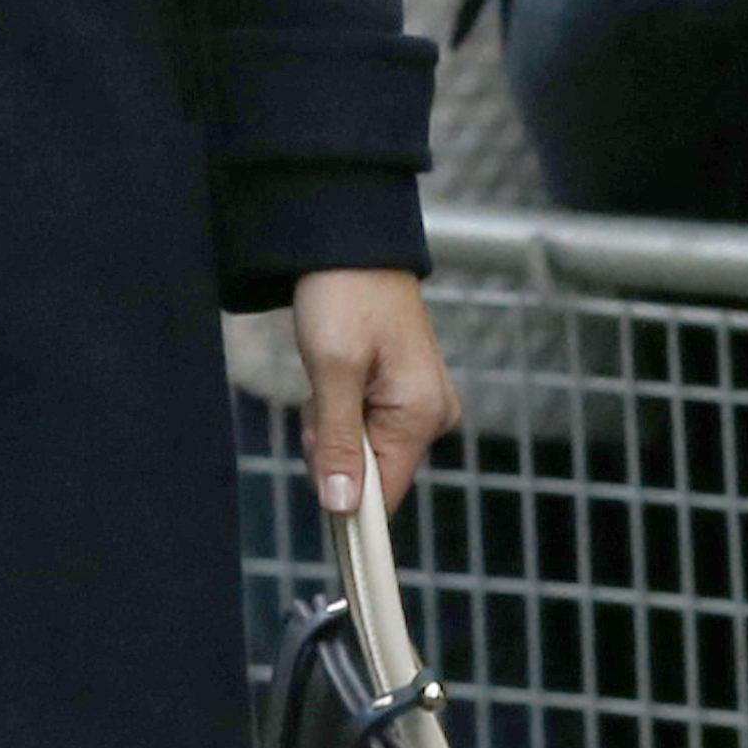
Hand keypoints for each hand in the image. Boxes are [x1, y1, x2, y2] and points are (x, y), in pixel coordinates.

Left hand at [289, 266, 460, 511]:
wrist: (350, 242)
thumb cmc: (344, 294)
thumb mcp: (332, 369)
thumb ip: (338, 442)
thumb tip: (341, 505)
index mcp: (423, 414)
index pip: (386, 494)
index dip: (346, 498)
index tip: (316, 473)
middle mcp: (432, 415)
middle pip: (370, 473)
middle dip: (332, 447)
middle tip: (320, 397)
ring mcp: (420, 403)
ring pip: (361, 449)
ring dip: (332, 426)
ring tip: (329, 375)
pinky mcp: (404, 393)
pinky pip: (364, 425)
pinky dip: (340, 409)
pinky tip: (337, 374)